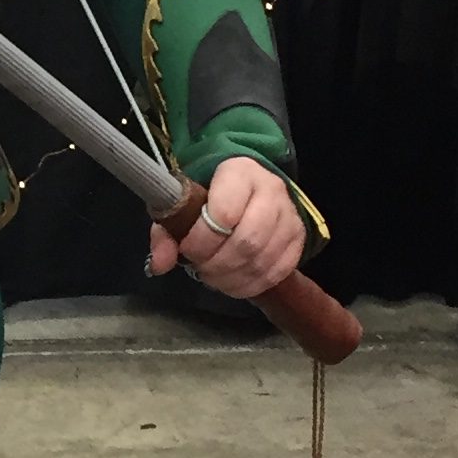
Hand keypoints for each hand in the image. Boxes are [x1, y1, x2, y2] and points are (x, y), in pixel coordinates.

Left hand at [148, 154, 303, 298]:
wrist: (245, 188)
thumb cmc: (208, 195)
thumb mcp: (180, 206)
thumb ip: (166, 233)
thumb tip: (159, 264)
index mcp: (239, 172)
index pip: (224, 213)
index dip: (201, 240)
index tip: (187, 249)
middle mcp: (271, 189)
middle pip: (247, 241)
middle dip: (217, 264)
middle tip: (200, 267)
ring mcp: (289, 215)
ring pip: (262, 260)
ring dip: (232, 278)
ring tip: (213, 276)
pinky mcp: (298, 238)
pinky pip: (278, 271)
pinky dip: (251, 285)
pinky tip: (233, 283)